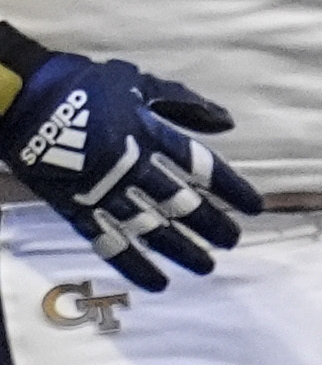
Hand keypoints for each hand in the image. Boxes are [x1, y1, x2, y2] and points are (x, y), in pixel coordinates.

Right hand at [0, 49, 263, 288]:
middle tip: (232, 241)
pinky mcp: (73, 207)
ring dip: (182, 250)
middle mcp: (128, 166)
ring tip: (207, 266)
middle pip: (181, 203)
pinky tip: (158, 283)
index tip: (254, 207)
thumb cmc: (80, 84)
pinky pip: (107, 242)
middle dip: (211, 225)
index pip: (201, 167)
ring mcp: (100, 190)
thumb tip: (226, 122)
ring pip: (150, 228)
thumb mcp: (135, 81)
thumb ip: (182, 102)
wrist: (16, 95)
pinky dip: (134, 265)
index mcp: (146, 133)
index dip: (231, 189)